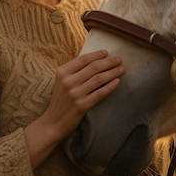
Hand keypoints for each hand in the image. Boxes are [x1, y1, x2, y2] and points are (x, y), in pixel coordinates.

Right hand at [24, 50, 122, 167]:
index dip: (97, 55)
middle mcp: (68, 81)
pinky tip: (117, 81)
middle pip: (93, 67)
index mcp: (62, 72)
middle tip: (119, 59)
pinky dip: (110, 86)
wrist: (53, 122)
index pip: (83, 59)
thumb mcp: (61, 82)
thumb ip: (73, 71)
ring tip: (121, 69)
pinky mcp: (82, 105)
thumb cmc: (60, 100)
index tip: (107, 52)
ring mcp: (75, 94)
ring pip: (99, 79)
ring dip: (112, 72)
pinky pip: (100, 93)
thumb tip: (95, 60)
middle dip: (109, 62)